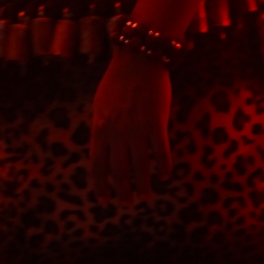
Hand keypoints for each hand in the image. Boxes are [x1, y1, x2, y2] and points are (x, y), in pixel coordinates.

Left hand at [90, 50, 172, 202]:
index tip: (104, 200)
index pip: (98, 165)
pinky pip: (161, 152)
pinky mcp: (157, 124)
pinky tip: (165, 175)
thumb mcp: (100, 105)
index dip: (100, 185)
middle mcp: (117, 133)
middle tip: (126, 203)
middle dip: (122, 191)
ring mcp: (137, 129)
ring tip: (146, 196)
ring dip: (143, 185)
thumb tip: (102, 150)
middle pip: (118, 171)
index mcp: (100, 129)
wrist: (138, 60)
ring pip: (140, 166)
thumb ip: (101, 128)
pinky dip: (163, 166)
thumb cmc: (118, 81)